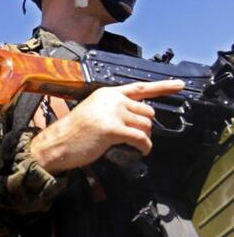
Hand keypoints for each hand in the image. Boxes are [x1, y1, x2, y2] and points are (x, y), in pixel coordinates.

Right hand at [31, 80, 184, 174]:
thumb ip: (115, 109)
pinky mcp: (113, 129)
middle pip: (147, 111)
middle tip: (136, 136)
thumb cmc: (74, 132)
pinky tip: (142, 151)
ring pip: (145, 125)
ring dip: (145, 137)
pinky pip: (140, 138)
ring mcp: (112, 113)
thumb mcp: (94, 112)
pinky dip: (145, 146)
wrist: (57, 143)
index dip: (163, 87)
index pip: (140, 87)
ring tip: (136, 145)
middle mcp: (112, 100)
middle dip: (145, 126)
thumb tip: (138, 117)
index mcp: (107, 93)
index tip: (180, 85)